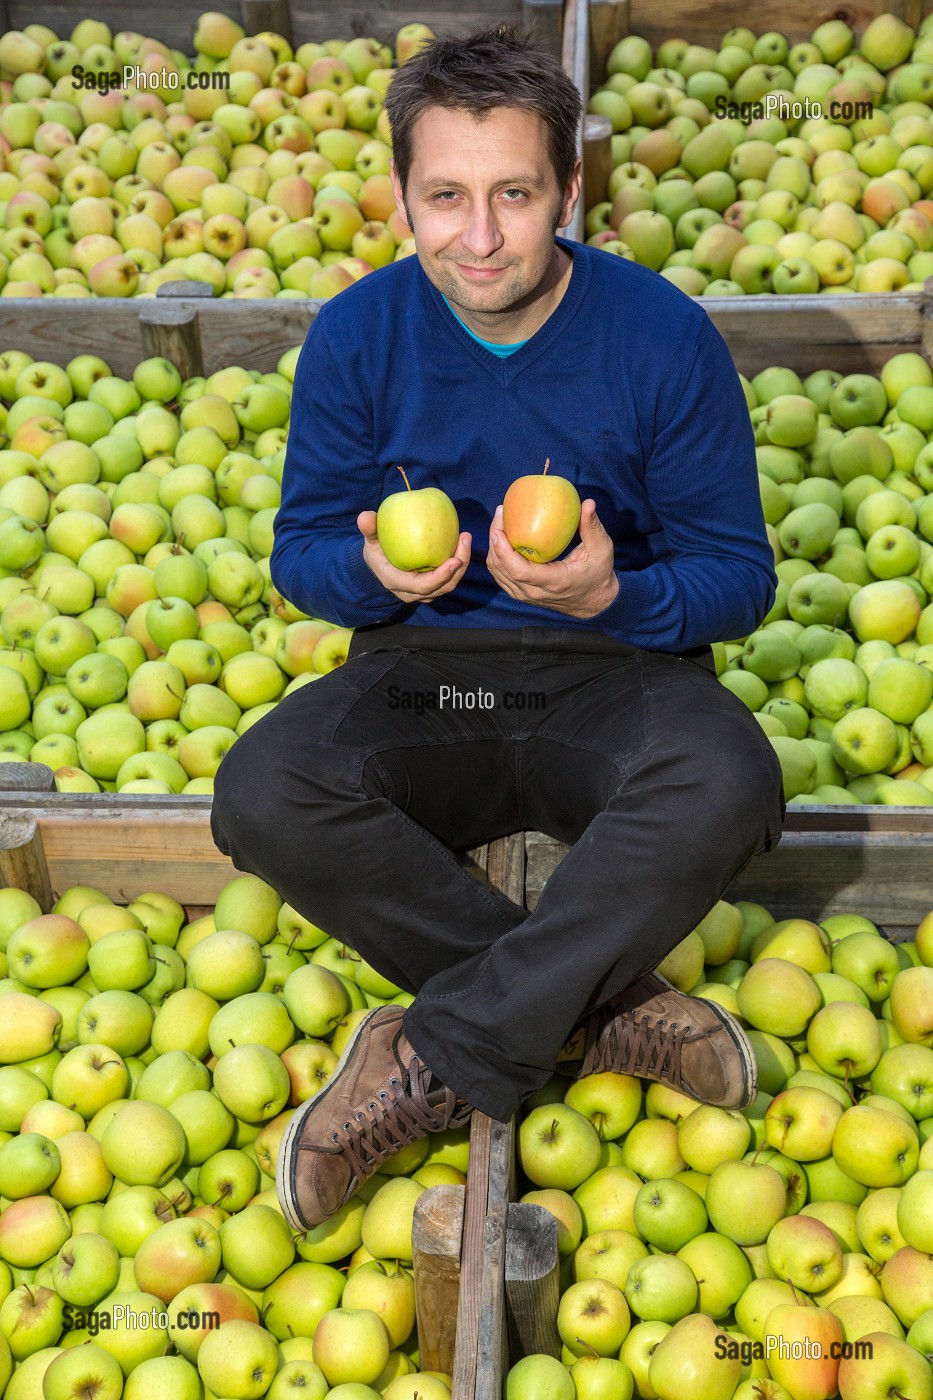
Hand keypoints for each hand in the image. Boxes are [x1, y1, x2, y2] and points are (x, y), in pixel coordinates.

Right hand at [358, 511, 472, 603]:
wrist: (378, 565)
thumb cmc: (376, 551)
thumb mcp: (370, 541)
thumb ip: (369, 530)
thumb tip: (364, 516)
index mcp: (398, 583)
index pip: (423, 586)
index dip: (441, 576)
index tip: (455, 560)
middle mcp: (413, 593)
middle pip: (442, 587)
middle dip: (459, 566)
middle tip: (465, 540)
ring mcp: (424, 592)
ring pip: (449, 583)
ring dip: (462, 563)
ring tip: (465, 538)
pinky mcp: (432, 586)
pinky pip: (449, 577)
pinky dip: (458, 563)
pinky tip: (461, 541)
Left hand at [486, 498, 619, 618]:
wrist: (594, 601)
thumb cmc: (598, 573)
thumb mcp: (601, 549)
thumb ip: (593, 526)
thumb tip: (588, 503)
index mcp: (553, 582)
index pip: (519, 570)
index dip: (503, 549)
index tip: (499, 526)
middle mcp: (535, 592)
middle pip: (502, 568)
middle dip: (494, 539)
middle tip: (501, 513)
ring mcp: (526, 596)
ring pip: (498, 573)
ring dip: (493, 547)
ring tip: (500, 522)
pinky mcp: (522, 593)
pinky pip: (501, 575)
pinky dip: (497, 556)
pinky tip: (503, 536)